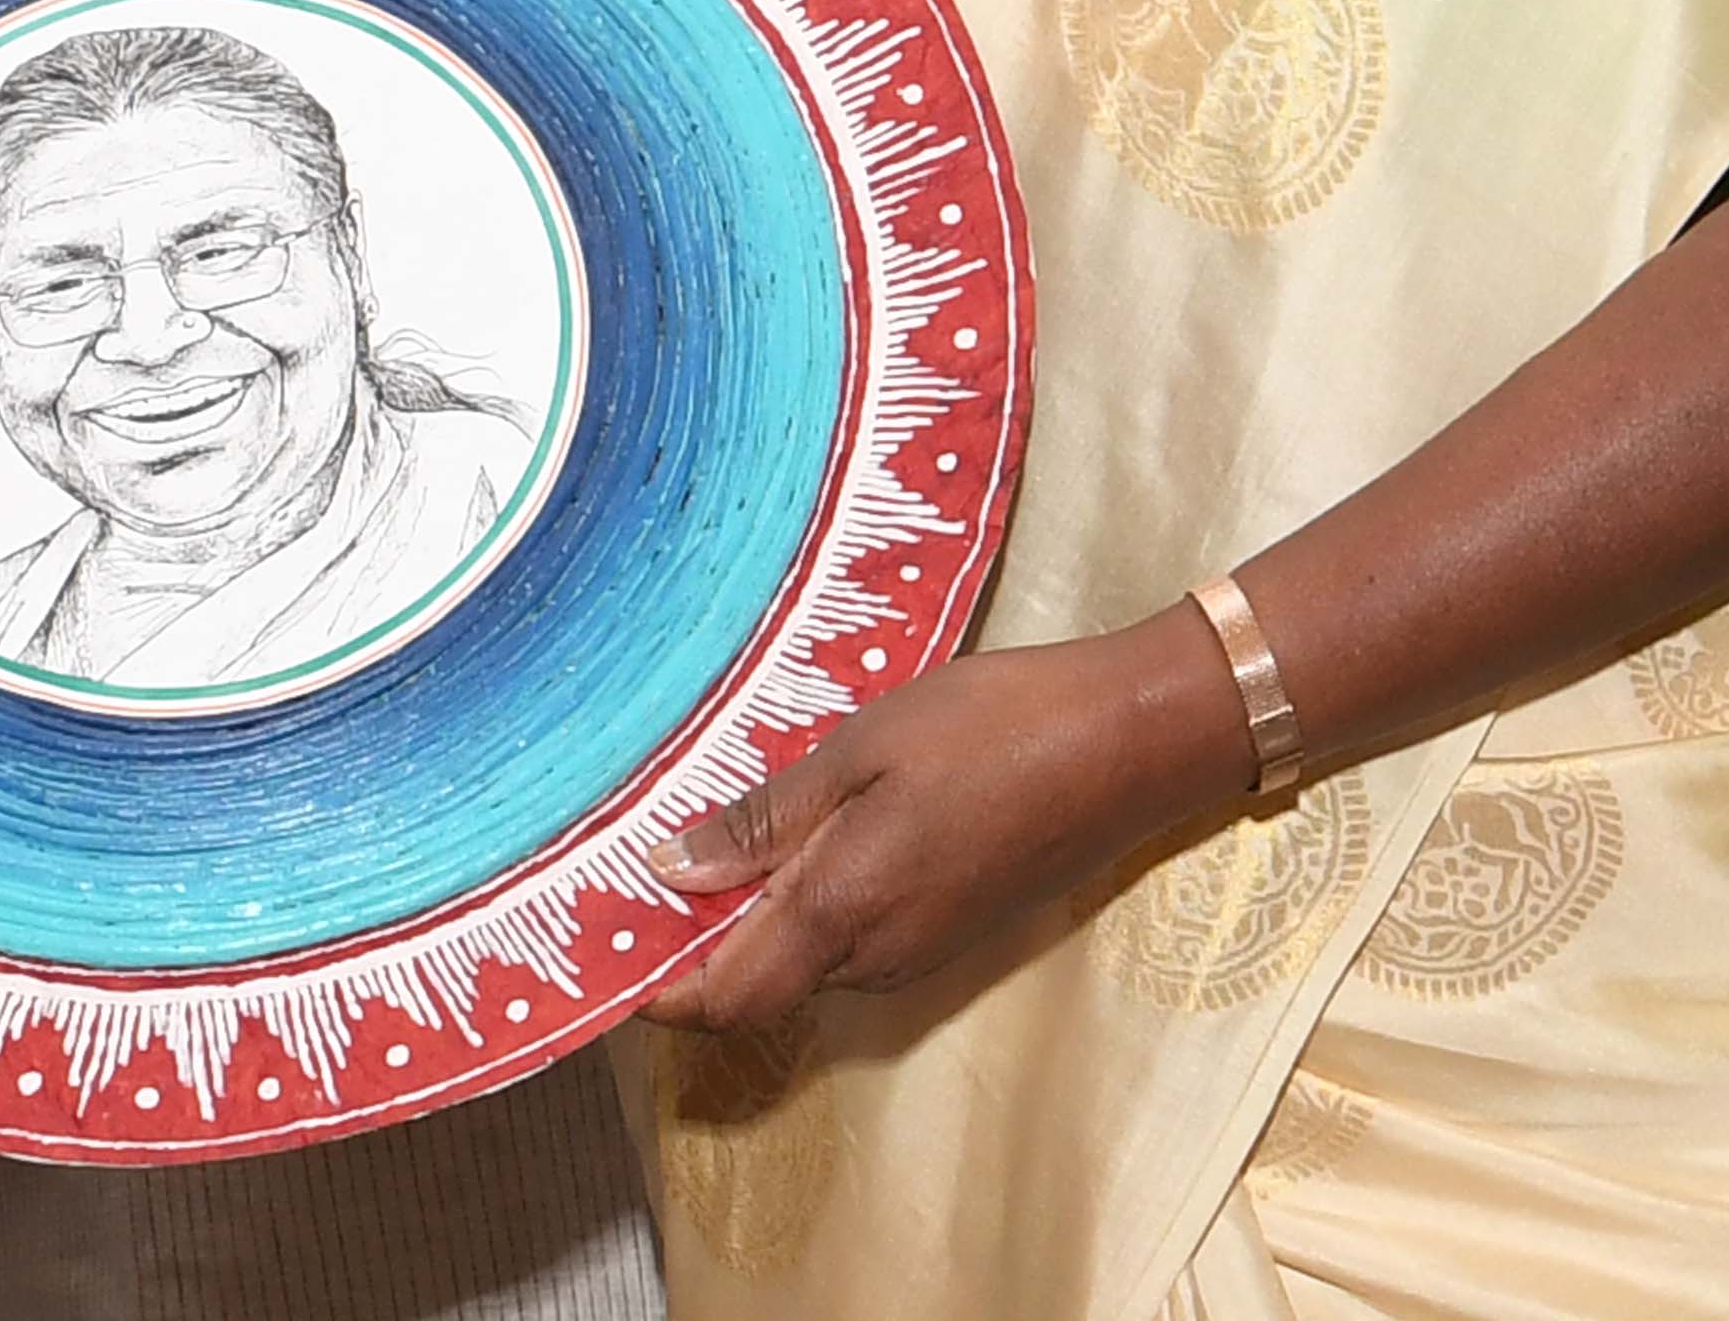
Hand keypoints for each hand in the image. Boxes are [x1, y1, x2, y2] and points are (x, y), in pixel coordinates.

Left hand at [633, 615, 1244, 1032]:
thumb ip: (767, 823)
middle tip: (629, 867)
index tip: (598, 948)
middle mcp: (876, 958)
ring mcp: (919, 952)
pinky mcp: (948, 932)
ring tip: (697, 838)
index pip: (725, 998)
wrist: (1130, 745)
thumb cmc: (993, 730)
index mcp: (844, 913)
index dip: (656, 990)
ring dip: (746, 919)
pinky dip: (800, 907)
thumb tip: (670, 874)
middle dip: (691, 942)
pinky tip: (786, 838)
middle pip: (756, 983)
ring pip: (802, 960)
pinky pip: (848, 940)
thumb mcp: (862, 752)